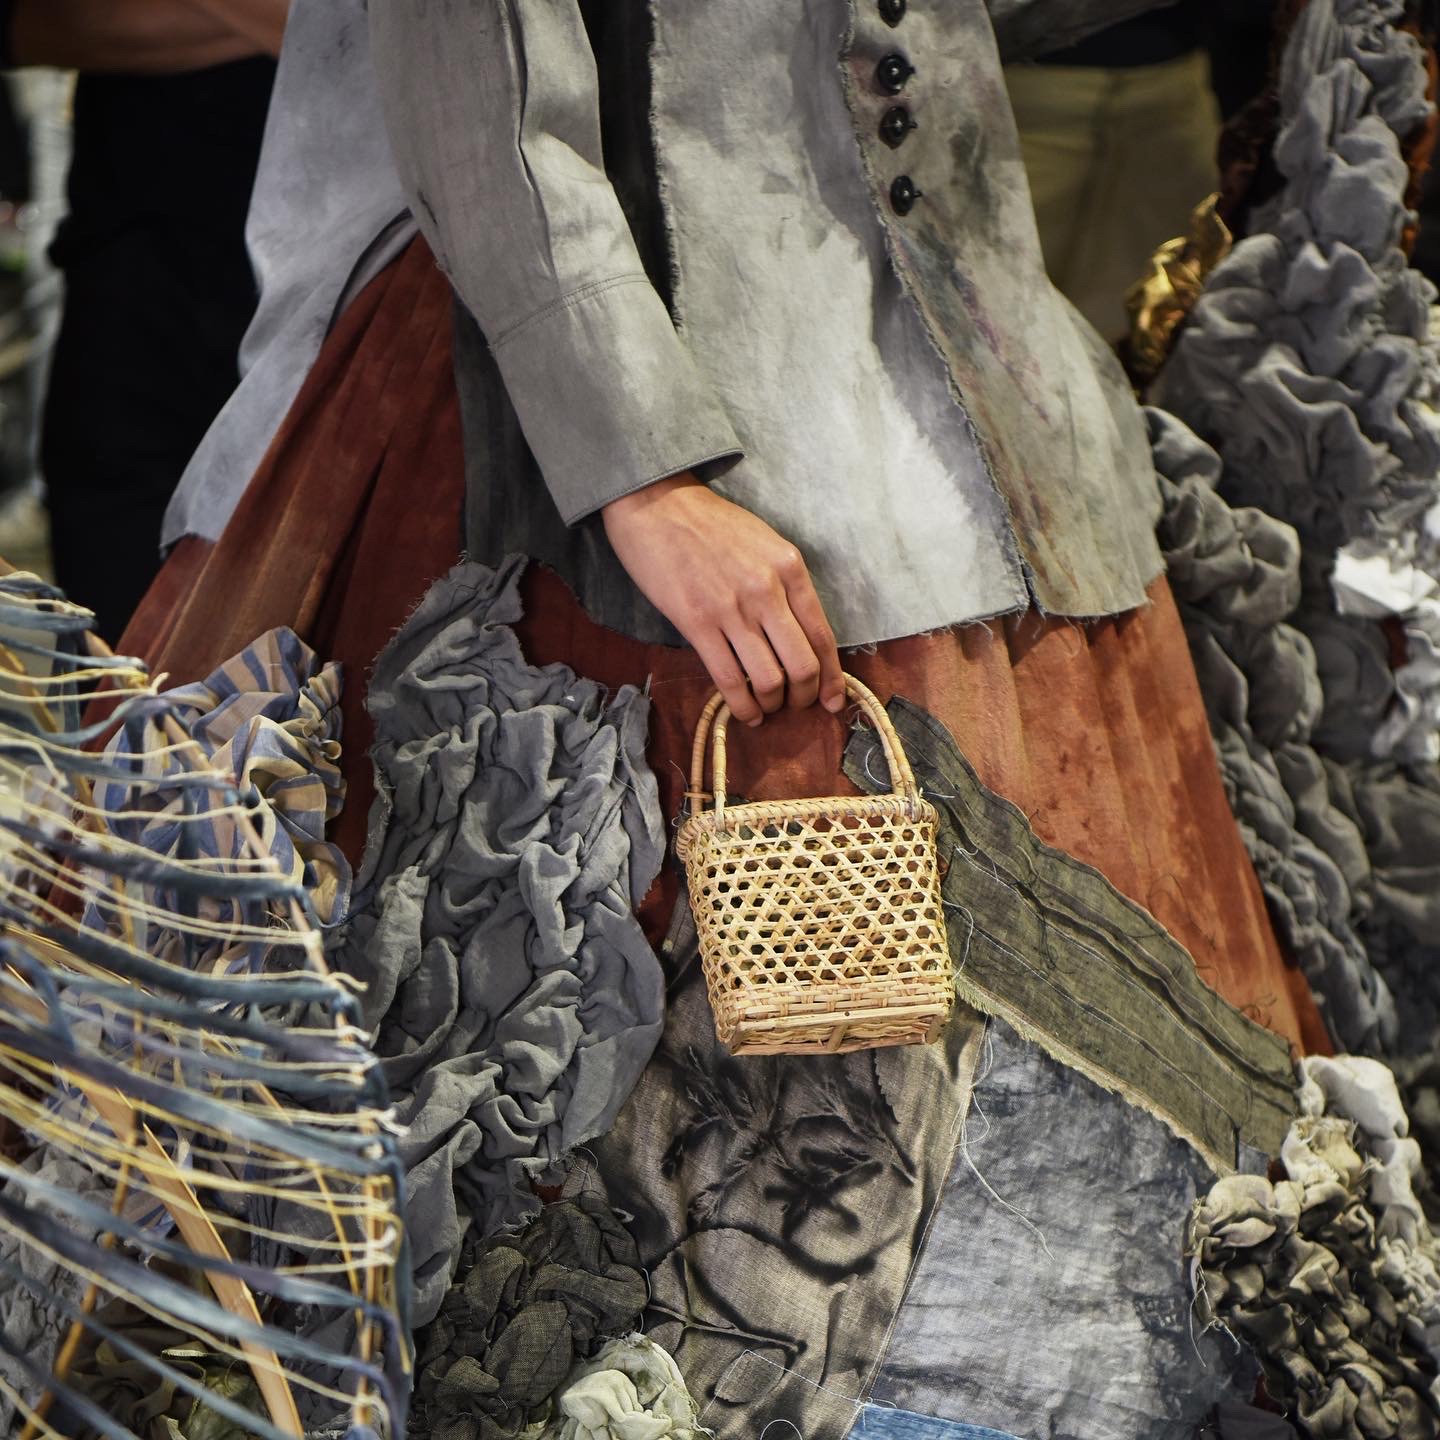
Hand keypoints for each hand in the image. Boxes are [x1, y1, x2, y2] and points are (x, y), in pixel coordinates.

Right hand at [603, 475, 844, 725]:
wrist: (657, 504)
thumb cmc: (711, 525)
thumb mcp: (765, 543)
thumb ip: (785, 585)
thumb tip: (800, 635)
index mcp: (790, 568)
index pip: (823, 636)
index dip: (832, 677)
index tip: (833, 700)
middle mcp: (767, 590)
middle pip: (802, 665)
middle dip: (804, 696)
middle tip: (796, 705)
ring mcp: (731, 609)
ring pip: (769, 679)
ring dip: (772, 704)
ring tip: (767, 707)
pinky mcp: (697, 623)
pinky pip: (730, 679)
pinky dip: (742, 705)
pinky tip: (745, 712)